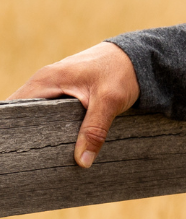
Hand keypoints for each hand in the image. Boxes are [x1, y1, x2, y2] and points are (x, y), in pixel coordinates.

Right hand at [7, 42, 139, 167]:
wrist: (140, 56)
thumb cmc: (123, 71)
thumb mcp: (110, 100)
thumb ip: (94, 130)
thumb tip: (82, 162)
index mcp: (48, 80)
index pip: (13, 109)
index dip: (12, 131)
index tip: (14, 152)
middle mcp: (46, 81)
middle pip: (22, 114)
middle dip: (23, 136)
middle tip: (28, 161)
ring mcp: (54, 86)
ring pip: (35, 115)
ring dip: (37, 133)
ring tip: (39, 158)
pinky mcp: (65, 92)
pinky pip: (48, 112)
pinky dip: (49, 127)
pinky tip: (54, 145)